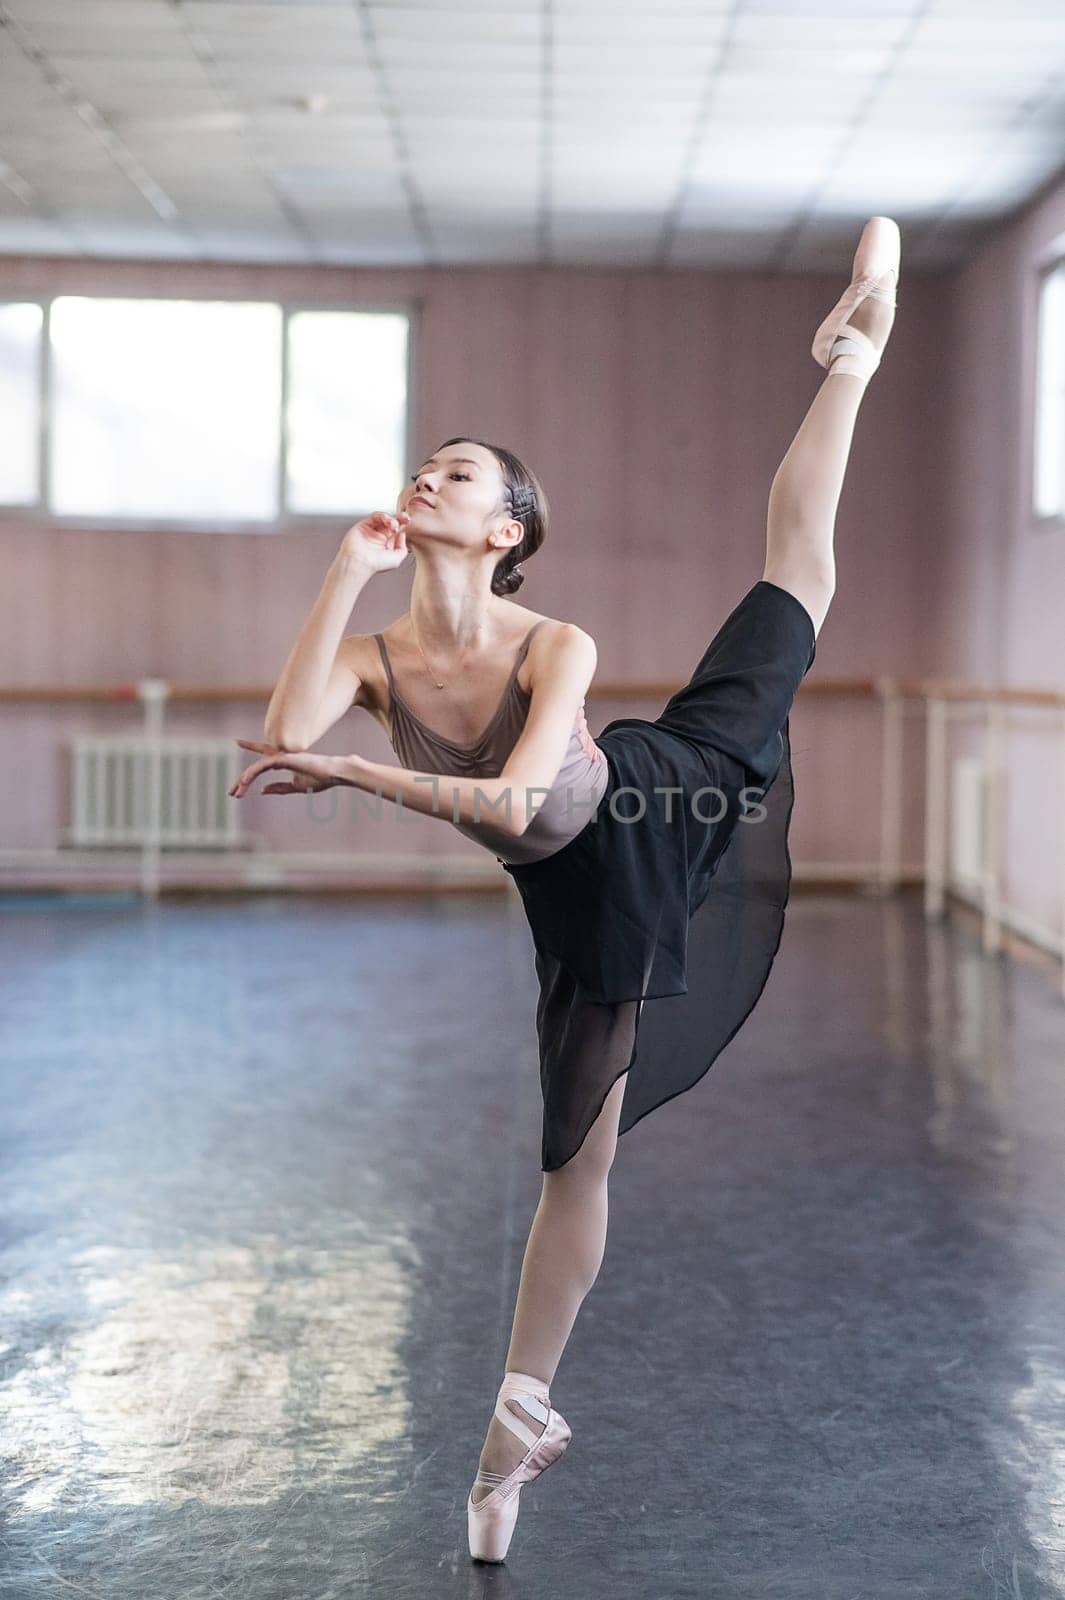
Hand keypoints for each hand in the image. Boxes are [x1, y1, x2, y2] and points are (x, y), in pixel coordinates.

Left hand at [228, 739, 345, 797]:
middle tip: (231, 792)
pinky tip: (244, 782)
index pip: (263, 753)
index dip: (251, 746)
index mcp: (283, 760)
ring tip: (236, 793)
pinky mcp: (283, 759)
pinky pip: (262, 766)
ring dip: (244, 781)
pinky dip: (252, 774)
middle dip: (242, 779)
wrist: (334, 773)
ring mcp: (281, 756)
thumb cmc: (319, 778)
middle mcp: (280, 756)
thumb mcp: (296, 787)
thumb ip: (279, 788)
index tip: (237, 741)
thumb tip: (262, 791)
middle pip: (256, 766)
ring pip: (256, 767)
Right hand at [339, 511, 411, 573]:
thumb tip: (402, 534)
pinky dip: (383, 516)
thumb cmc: (375, 564)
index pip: (397, 531)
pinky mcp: (364, 525)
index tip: (409, 522)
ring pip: (384, 518)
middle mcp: (379, 537)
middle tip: (405, 518)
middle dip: (400, 518)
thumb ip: (402, 547)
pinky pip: (375, 516)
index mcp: (387, 544)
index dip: (403, 525)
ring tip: (394, 526)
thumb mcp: (397, 559)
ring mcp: (372, 531)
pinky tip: (388, 523)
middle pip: (392, 522)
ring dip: (391, 519)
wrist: (359, 563)